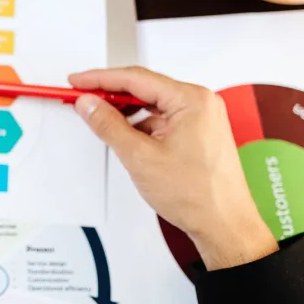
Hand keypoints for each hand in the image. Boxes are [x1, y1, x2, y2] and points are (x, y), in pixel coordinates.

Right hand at [70, 67, 277, 269]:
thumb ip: (109, 125)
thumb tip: (90, 105)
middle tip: (83, 97)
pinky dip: (141, 125)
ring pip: (153, 105)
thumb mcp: (140, 157)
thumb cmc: (199, 195)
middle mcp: (201, 103)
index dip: (100, 79)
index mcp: (192, 100)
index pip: (136, 78)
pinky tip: (125, 135)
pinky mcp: (199, 133)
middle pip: (145, 88)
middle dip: (111, 94)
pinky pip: (163, 119)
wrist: (224, 225)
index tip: (79, 81)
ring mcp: (202, 118)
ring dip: (126, 111)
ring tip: (100, 118)